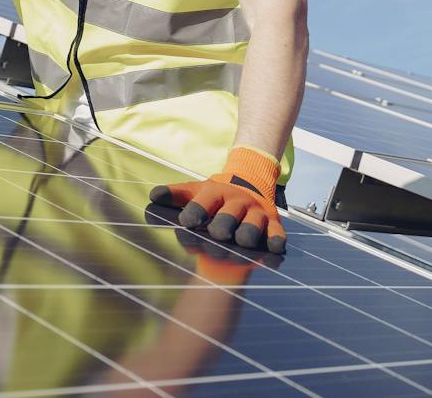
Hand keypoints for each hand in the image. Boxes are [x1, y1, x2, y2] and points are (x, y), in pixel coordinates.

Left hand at [149, 146, 286, 253]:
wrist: (250, 183)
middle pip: (229, 215)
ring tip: (240, 242)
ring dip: (247, 234)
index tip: (187, 222)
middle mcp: (237, 202)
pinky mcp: (274, 224)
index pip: (204, 202)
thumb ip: (175, 194)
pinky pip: (277, 234)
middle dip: (222, 225)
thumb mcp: (196, 191)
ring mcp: (257, 213)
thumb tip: (153, 196)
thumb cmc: (217, 195)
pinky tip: (272, 248)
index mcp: (216, 192)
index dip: (195, 211)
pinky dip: (275, 241)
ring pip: (253, 226)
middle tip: (217, 233)